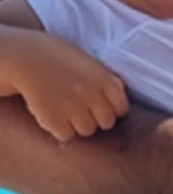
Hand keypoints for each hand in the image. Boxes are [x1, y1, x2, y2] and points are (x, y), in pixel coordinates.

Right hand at [10, 33, 128, 141]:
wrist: (29, 58)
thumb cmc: (62, 58)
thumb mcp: (90, 62)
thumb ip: (107, 78)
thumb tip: (121, 92)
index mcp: (103, 79)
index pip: (121, 108)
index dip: (114, 109)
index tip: (105, 107)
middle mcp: (90, 94)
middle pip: (106, 122)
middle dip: (98, 118)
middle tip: (86, 110)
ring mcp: (72, 107)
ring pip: (87, 131)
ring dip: (80, 124)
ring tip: (69, 110)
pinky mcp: (53, 119)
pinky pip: (66, 135)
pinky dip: (62, 129)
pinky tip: (56, 115)